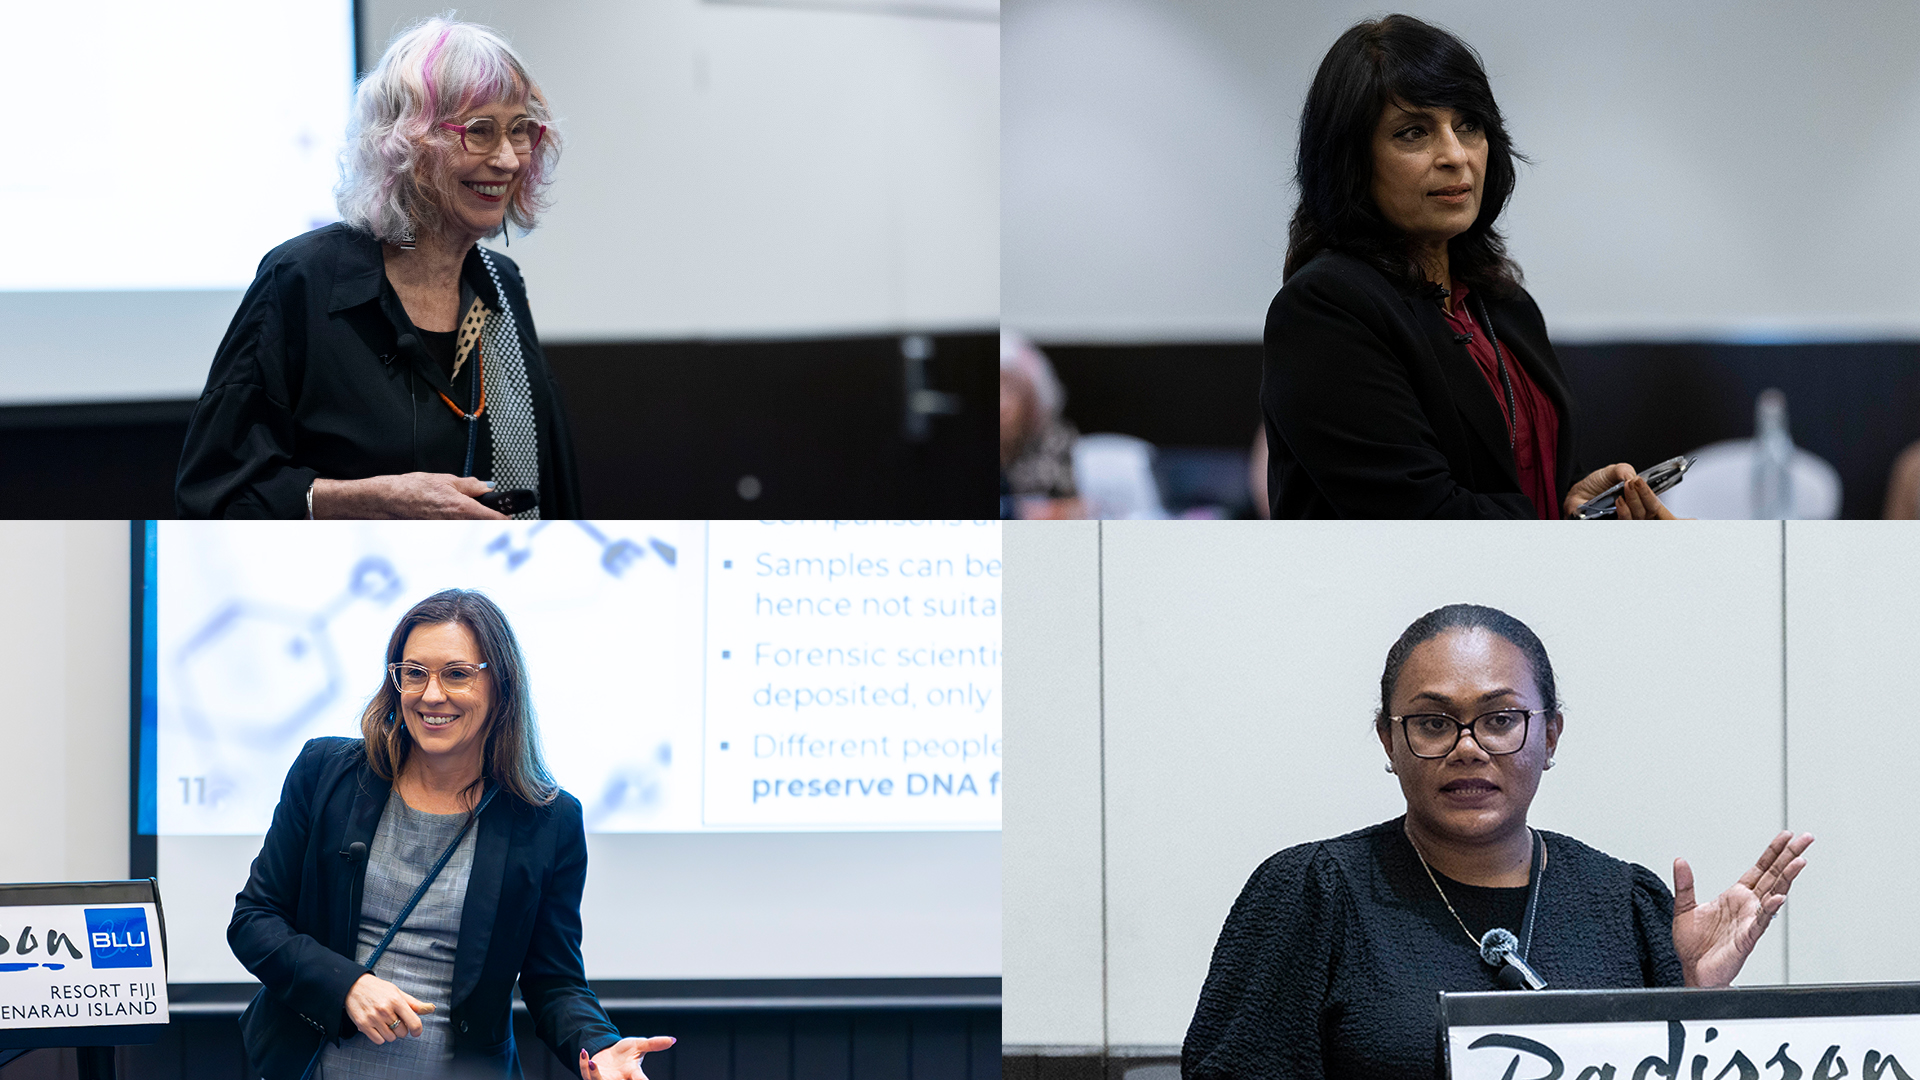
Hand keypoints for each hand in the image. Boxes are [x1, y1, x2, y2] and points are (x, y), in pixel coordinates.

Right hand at [311, 473, 505, 519]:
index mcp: (462, 510)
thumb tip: (486, 487)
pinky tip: (440, 517)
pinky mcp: (434, 539)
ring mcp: (445, 534)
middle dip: (487, 520)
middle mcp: (455, 527)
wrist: (380, 502)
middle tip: (485, 512)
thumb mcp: (444, 480)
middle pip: (483, 528)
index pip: (497, 521)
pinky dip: (452, 527)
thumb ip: (469, 485)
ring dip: (468, 524)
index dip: (507, 519)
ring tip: (453, 512)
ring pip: (467, 532)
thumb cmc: (406, 490)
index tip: (512, 517)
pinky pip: (451, 534)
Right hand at [344, 972, 432, 1043]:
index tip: (416, 1032)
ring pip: (390, 1038)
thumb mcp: (398, 992)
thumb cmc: (378, 989)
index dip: (417, 1030)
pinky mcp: (362, 1025)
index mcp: (396, 1000)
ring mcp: (373, 1018)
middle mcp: (385, 1010)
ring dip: (391, 1034)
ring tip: (386, 1024)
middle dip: (402, 1029)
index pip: (413, 1022)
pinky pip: (378, 1040)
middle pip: (402, 1032)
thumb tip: (432, 1009)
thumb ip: (414, 1003)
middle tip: (396, 1021)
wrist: (354, 986)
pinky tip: (378, 1028)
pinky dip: (380, 1037)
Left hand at [580, 1037, 675, 1079]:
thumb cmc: (625, 1052)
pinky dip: (583, 1063)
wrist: (608, 1054)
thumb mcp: (639, 1045)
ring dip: (594, 1074)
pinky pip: (586, 1073)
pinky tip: (585, 1053)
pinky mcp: (592, 1076)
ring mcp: (604, 1079)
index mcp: (632, 1074)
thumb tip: (672, 1040)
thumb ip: (654, 1044)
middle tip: (604, 1077)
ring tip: (592, 1063)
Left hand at [1564, 463, 1677, 519]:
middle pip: (1645, 514)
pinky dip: (1621, 515)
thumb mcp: (1612, 471)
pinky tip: (1617, 504)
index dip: (1648, 495)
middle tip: (1630, 484)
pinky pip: (1619, 524)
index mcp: (1638, 501)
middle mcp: (1632, 513)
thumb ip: (1624, 471)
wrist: (1578, 491)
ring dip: (1630, 507)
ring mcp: (1620, 520)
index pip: (1652, 504)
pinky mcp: (1608, 524)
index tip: (1639, 482)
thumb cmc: (1597, 483)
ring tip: (1621, 495)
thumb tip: (1633, 478)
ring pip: (1633, 521)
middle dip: (1639, 498)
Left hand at [1672, 831, 1812, 987]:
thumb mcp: (1684, 908)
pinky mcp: (1746, 938)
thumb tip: (1680, 861)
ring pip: (1773, 895)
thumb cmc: (1695, 946)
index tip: (1787, 835)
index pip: (1760, 869)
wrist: (1694, 972)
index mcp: (1736, 897)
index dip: (1773, 852)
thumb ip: (1684, 884)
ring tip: (1799, 861)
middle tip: (1806, 839)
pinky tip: (1779, 898)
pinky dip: (1769, 909)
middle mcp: (1747, 906)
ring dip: (1786, 878)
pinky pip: (1760, 921)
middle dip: (1790, 857)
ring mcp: (1750, 921)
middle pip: (1774, 876)